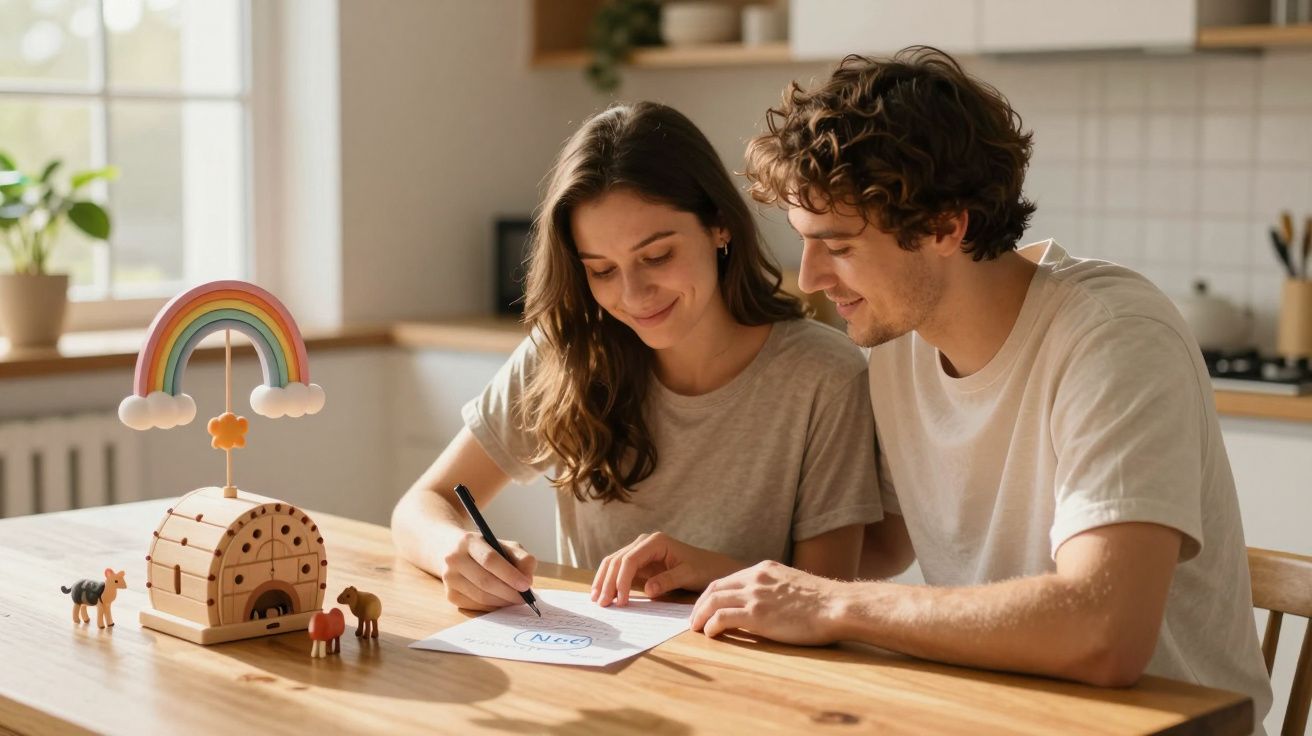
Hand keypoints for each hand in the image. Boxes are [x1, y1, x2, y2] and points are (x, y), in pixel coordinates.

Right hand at [436, 531, 536, 611]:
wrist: (454, 551)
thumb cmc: (486, 549)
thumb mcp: (505, 545)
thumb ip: (522, 558)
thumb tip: (527, 579)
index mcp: (468, 541)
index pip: (490, 560)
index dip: (510, 574)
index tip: (526, 585)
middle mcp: (454, 559)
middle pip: (485, 581)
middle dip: (509, 592)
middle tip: (525, 598)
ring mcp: (449, 578)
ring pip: (481, 596)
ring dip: (503, 602)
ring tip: (516, 599)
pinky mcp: (451, 595)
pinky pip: (476, 606)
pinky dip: (493, 607)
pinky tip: (502, 602)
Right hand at [591, 531, 743, 606]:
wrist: (711, 567)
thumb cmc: (703, 569)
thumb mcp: (689, 575)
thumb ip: (668, 580)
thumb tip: (647, 590)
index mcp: (656, 541)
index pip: (630, 559)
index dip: (622, 580)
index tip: (620, 600)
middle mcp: (644, 542)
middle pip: (618, 560)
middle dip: (608, 582)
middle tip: (602, 604)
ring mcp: (640, 551)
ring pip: (614, 563)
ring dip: (604, 581)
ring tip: (596, 600)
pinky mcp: (639, 562)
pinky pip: (619, 569)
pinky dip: (610, 581)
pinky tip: (603, 594)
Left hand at [690, 560, 846, 645]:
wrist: (837, 606)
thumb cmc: (824, 602)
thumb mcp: (794, 585)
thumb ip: (776, 589)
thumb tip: (768, 605)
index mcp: (764, 569)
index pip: (729, 579)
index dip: (713, 594)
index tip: (707, 606)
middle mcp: (755, 578)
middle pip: (715, 587)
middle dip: (700, 603)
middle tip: (695, 618)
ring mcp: (755, 595)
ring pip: (714, 601)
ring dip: (701, 615)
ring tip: (696, 628)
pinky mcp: (756, 614)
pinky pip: (722, 617)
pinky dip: (712, 625)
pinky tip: (711, 634)